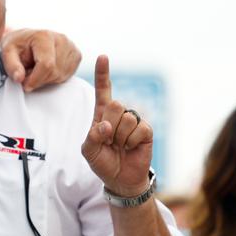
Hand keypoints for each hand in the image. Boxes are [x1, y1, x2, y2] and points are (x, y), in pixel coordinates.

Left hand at [0, 28, 81, 91]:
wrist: (26, 39)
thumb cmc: (16, 45)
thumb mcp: (7, 52)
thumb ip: (11, 65)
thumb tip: (19, 78)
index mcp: (44, 36)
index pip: (46, 65)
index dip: (35, 79)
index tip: (24, 84)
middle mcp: (61, 38)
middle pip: (54, 72)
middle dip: (39, 79)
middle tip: (28, 73)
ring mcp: (71, 46)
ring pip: (61, 75)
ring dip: (46, 79)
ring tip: (36, 69)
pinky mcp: (76, 55)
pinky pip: (67, 75)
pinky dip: (55, 77)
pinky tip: (46, 69)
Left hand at [81, 55, 152, 195]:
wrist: (120, 179)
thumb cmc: (102, 162)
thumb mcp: (88, 151)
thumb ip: (92, 137)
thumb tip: (106, 126)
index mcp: (102, 114)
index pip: (103, 91)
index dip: (104, 74)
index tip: (103, 56)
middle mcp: (119, 114)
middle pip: (115, 104)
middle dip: (109, 126)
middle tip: (109, 141)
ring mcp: (134, 121)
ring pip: (126, 118)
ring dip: (120, 137)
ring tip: (119, 146)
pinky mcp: (146, 130)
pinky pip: (139, 128)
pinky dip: (132, 141)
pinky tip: (130, 148)